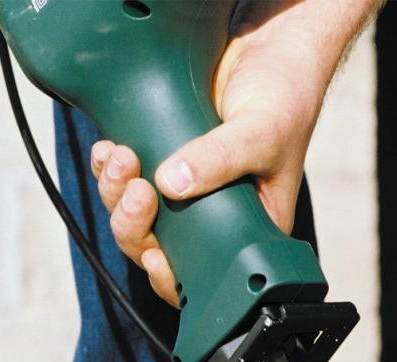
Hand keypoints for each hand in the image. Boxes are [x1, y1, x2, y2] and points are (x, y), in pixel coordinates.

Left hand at [91, 0, 379, 306]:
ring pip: (134, 215)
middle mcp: (212, 219)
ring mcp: (185, 191)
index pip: (202, 277)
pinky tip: (111, 148)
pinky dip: (109, 168)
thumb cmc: (286, 98)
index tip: (155, 256)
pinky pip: (125, 178)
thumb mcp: (262, 132)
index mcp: (248, 233)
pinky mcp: (163, 158)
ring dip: (116, 192)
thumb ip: (221, 159)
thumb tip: (172, 182)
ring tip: (121, 157)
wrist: (272, 49)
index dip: (170, 278)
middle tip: (136, 190)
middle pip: (155, 248)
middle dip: (134, 226)